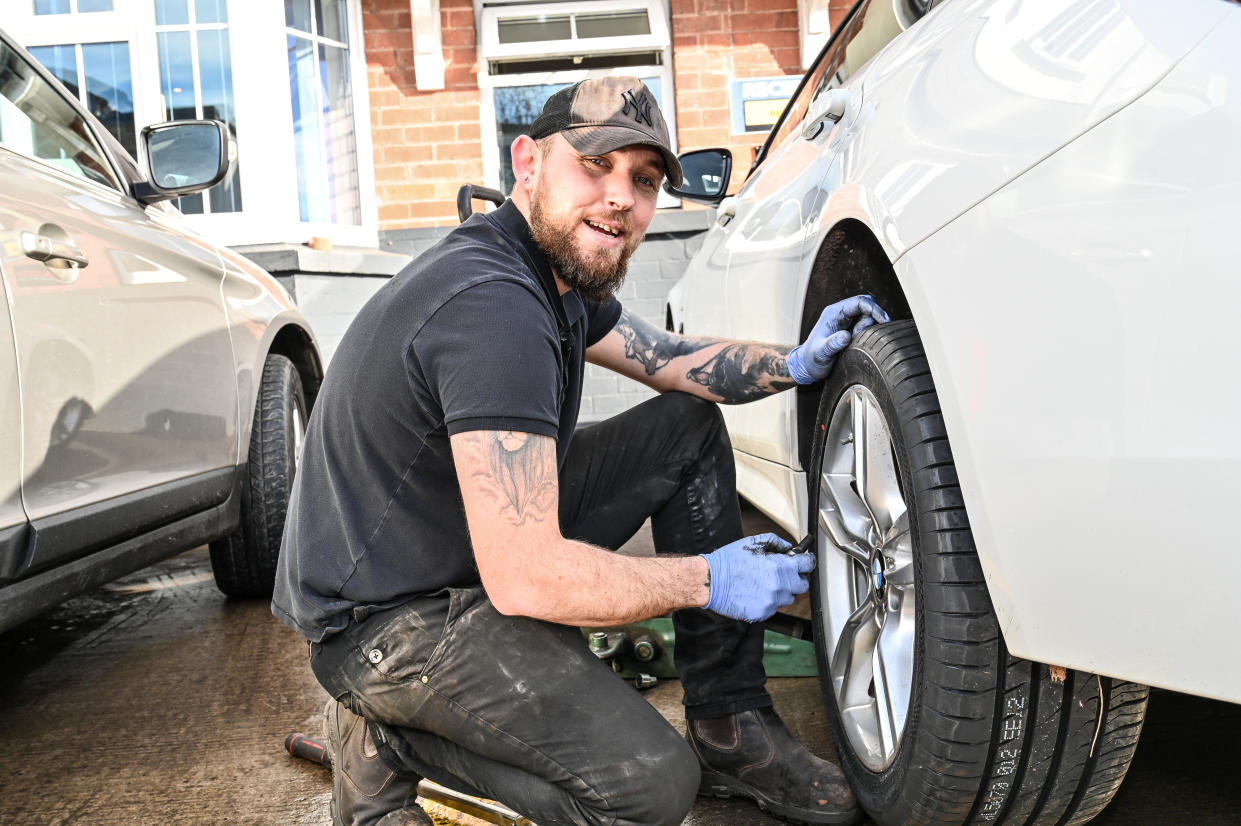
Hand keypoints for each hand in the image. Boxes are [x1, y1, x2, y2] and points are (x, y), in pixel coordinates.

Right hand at [700, 533, 815, 622]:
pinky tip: (755, 592)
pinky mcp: (762, 614)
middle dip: (796, 578)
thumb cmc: (729, 561)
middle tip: (784, 573)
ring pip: (788, 598)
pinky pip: (773, 608)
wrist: (710, 581)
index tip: (805, 562)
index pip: (808, 565)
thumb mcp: (753, 542)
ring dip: (782, 591)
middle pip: (802, 586)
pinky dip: (768, 601)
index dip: (807, 561)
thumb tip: (789, 547)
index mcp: (780, 567)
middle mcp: (779, 587)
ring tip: (764, 583)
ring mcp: (771, 603)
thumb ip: (776, 542)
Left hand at [786, 295, 889, 383]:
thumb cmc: (812, 359)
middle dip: (875, 316)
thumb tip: (846, 336)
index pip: (858, 302)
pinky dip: (869, 331)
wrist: (807, 366)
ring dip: (870, 327)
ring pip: (867, 315)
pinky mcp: (850, 329)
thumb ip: (832, 344)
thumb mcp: (821, 353)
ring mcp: (846, 321)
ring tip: (858, 342)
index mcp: (833, 313)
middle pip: (866, 305)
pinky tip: (864, 342)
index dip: (873, 308)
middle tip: (876, 333)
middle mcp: (841, 314)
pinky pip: (865, 325)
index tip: (884, 320)